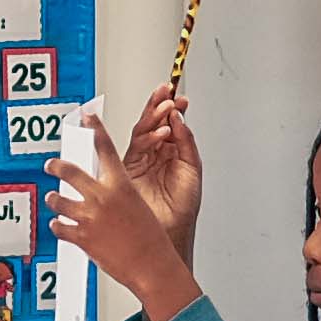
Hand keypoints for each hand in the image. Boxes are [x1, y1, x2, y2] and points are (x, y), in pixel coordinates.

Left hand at [54, 121, 202, 316]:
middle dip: (56, 165)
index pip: (105, 148)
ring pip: (58, 200)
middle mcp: (103, 197)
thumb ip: (118, 194)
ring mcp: (89, 217)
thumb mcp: (138, 205)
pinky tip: (59, 225)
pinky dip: (57, 226)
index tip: (87, 117)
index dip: (94, 128)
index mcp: (121, 185)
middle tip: (51, 164)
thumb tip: (103, 189)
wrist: (152, 266)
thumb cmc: (150, 239)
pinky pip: (58, 227)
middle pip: (70, 171)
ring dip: (54, 199)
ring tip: (53, 199)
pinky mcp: (81, 237)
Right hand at [114, 88, 208, 244]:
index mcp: (171, 153)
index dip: (173, 108)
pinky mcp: (128, 169)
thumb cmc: (182, 207)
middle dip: (159, 104)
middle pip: (153, 122)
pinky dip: (149, 136)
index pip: (170, 123)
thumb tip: (178, 117)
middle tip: (166, 90)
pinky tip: (161, 131)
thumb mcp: (193, 168)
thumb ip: (185, 141)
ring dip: (154, 115)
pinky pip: (136, 146)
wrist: (171, 230)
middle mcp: (155, 154)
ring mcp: (141, 160)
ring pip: (143, 130)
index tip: (179, 95)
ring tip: (166, 106)